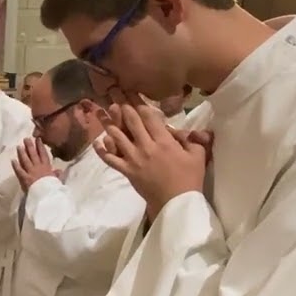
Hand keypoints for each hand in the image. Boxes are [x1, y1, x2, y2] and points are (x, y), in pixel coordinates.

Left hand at [11, 137, 57, 191]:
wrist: (47, 194)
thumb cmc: (53, 188)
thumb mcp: (57, 180)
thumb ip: (57, 175)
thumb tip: (59, 170)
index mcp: (47, 167)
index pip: (43, 154)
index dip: (40, 146)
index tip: (38, 139)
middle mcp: (38, 167)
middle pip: (33, 154)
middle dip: (29, 146)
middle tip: (26, 139)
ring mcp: (30, 172)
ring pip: (25, 160)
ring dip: (22, 153)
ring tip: (19, 146)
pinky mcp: (24, 178)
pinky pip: (19, 170)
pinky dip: (15, 165)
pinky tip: (12, 160)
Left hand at [96, 104, 205, 218]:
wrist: (176, 203)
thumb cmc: (189, 179)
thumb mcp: (197, 155)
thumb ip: (194, 139)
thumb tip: (192, 130)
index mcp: (163, 141)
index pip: (148, 116)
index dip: (139, 102)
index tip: (131, 91)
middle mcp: (145, 146)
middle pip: (131, 122)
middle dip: (122, 105)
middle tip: (113, 93)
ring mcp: (133, 159)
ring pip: (117, 137)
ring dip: (109, 123)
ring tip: (102, 112)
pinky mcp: (126, 171)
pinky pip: (110, 159)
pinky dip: (102, 150)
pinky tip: (97, 142)